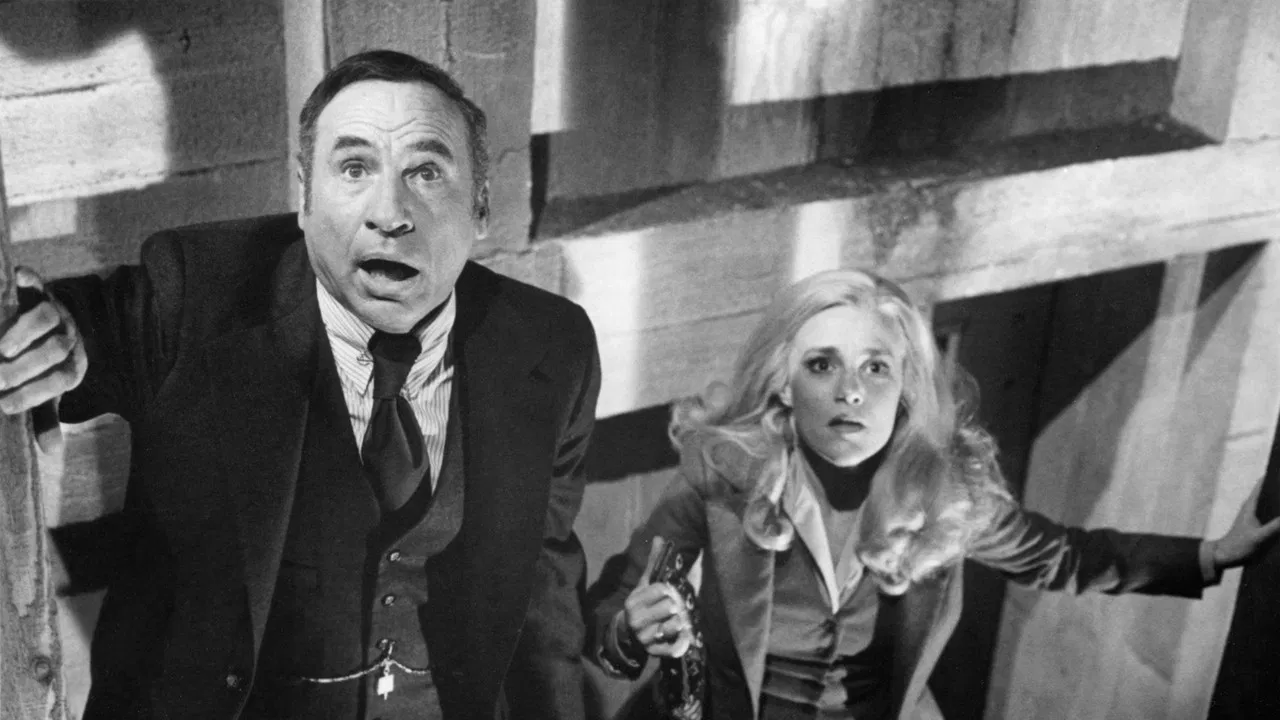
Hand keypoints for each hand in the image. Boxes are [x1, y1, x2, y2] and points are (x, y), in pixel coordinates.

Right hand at [0, 268, 86, 414]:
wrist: (48, 321)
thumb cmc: (42, 365)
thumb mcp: (44, 391)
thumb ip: (43, 416)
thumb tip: (52, 451)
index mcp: (73, 362)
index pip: (62, 378)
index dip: (36, 393)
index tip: (4, 405)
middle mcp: (68, 335)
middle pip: (58, 348)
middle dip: (28, 366)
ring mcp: (54, 309)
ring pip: (48, 316)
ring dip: (24, 332)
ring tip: (1, 349)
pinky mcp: (36, 287)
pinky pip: (33, 281)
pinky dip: (23, 280)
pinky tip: (11, 281)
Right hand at [620, 536, 692, 657]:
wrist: (628, 634)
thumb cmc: (642, 604)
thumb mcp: (644, 584)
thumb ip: (653, 563)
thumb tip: (660, 538)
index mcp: (633, 601)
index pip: (661, 589)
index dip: (669, 589)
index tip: (669, 592)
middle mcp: (636, 620)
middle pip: (669, 607)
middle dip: (676, 606)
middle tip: (676, 607)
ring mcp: (645, 638)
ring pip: (674, 626)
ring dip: (680, 622)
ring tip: (677, 620)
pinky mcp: (653, 652)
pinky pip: (675, 646)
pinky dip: (681, 641)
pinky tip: (680, 635)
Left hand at [1210, 475, 1279, 569]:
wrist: (1224, 558)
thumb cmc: (1239, 546)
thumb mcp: (1261, 537)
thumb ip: (1277, 526)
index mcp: (1252, 504)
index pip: (1263, 483)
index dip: (1275, 475)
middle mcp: (1254, 507)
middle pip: (1271, 492)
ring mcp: (1256, 516)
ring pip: (1272, 504)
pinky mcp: (1260, 526)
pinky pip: (1273, 516)